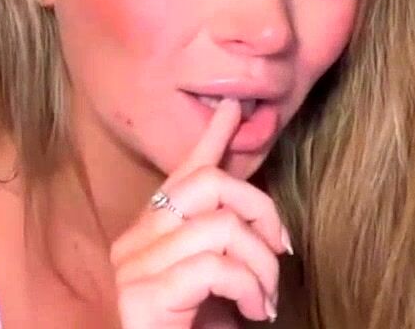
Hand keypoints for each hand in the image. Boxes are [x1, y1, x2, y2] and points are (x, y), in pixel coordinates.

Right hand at [112, 99, 292, 327]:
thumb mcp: (221, 275)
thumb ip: (228, 237)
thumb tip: (253, 202)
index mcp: (154, 231)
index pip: (183, 171)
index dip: (213, 137)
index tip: (234, 107)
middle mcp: (135, 240)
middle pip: (209, 184)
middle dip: (261, 209)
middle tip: (281, 251)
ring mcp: (133, 267)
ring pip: (221, 226)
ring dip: (262, 265)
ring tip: (265, 300)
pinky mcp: (143, 296)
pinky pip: (216, 267)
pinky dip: (250, 287)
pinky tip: (253, 312)